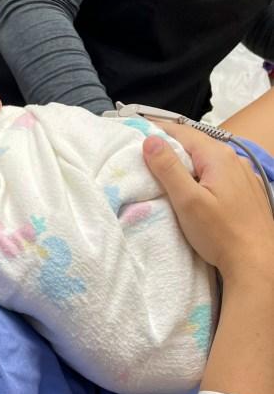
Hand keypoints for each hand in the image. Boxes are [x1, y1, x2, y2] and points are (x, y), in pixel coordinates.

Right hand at [143, 123, 273, 281]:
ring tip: (165, 172)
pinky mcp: (248, 192)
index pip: (182, 132)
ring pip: (208, 161)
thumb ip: (168, 169)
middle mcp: (234, 160)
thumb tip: (150, 141)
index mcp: (218, 157)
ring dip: (187, 163)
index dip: (157, 130)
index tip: (136, 132)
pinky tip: (195, 190)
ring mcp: (244, 176)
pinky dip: (202, 176)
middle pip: (196, 145)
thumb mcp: (187, 201)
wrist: (257, 262)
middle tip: (145, 154)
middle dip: (171, 147)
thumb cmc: (221, 234)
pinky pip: (219, 175)